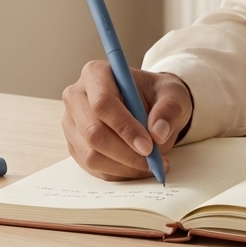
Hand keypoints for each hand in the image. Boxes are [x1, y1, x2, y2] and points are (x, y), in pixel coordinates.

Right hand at [62, 62, 192, 179]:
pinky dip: (119, 173)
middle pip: (93, 132)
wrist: (150, 106)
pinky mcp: (75, 145)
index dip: (125, 128)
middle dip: (125, 153)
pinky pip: (93, 168)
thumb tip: (158, 132)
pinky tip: (137, 166)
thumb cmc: (158, 95)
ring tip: (151, 164)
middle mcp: (76, 97)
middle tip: (153, 160)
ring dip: (124, 166)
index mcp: (96, 73)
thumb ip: (168, 110)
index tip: (148, 146)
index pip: (102, 104)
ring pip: (91, 155)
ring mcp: (72, 123)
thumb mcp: (173, 94)